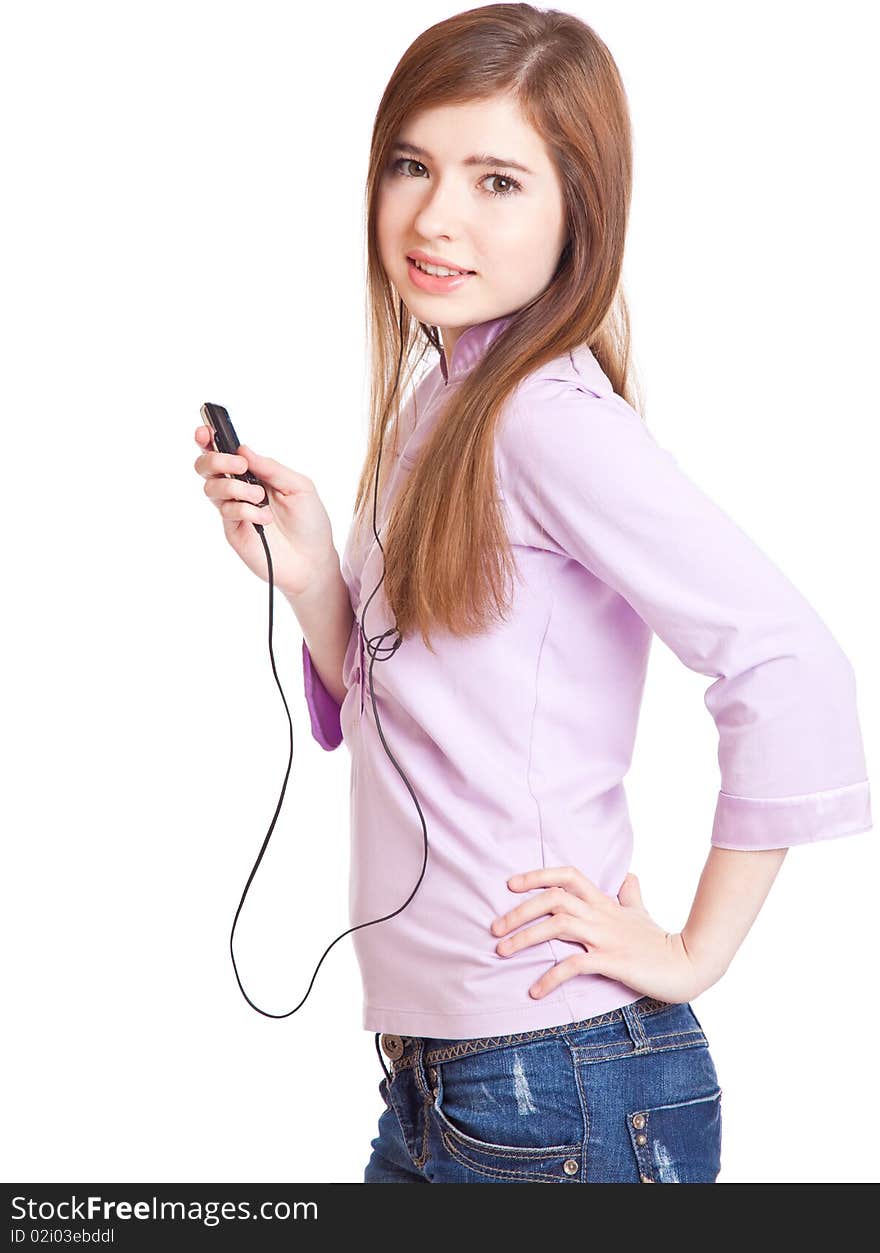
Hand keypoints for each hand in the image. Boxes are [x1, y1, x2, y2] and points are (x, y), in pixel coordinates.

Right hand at [193, 426, 335, 596]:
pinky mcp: (233, 530)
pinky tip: (264, 518)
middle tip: (240, 466)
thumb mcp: (300, 486)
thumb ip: (271, 468)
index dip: (209, 438)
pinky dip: (245, 510)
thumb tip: (244, 450)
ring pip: (211, 488)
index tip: (206, 430)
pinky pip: (227, 512)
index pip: (224, 451)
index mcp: (254, 473)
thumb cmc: (309, 521)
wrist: (313, 560)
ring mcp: (233, 510)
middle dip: (216, 459)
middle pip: (206, 466)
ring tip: (259, 497)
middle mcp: (239, 489)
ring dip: (235, 487)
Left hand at [490, 865, 708, 1003]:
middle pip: (553, 898)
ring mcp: (605, 937)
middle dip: (519, 911)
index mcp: (604, 902)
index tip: (510, 885)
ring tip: (502, 952)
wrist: (688, 964)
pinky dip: (550, 977)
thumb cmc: (661, 941)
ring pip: (557, 925)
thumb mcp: (641, 914)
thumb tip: (629, 876)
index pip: (567, 876)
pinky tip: (535, 991)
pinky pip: (574, 965)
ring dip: (525, 937)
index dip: (537, 876)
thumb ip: (630, 896)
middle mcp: (600, 915)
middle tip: (494, 929)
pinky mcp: (611, 962)